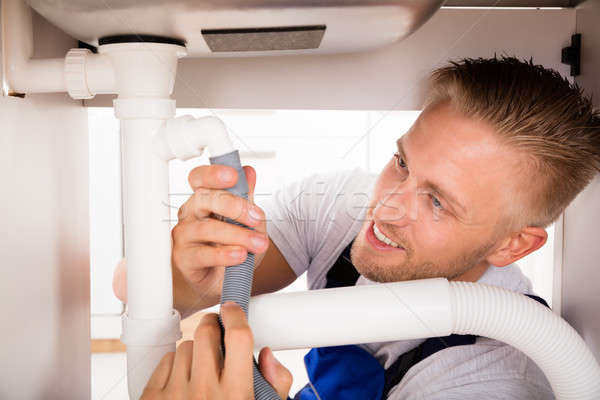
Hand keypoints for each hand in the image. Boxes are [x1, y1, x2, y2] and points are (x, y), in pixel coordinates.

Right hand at [112, 165, 268, 313]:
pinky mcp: (184, 259)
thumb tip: (248, 171)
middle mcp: (190, 214)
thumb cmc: (232, 247)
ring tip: (257, 244)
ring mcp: (184, 236)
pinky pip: (202, 254)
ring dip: (237, 235)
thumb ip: (247, 197)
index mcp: (203, 199)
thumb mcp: (247, 221)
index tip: (233, 176)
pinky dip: (223, 255)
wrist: (224, 283)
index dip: (213, 174)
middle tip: (256, 217)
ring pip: (206, 229)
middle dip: (233, 205)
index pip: (200, 178)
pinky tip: (239, 256)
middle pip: (203, 199)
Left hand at [141, 302, 291, 399]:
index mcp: (235, 396)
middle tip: (218, 334)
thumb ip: (275, 386)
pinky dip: (174, 366)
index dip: (237, 316)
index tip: (234, 310)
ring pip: (186, 346)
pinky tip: (183, 383)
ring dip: (196, 351)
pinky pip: (164, 361)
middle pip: (208, 333)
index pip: (238, 337)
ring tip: (201, 372)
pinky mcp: (150, 398)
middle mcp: (204, 393)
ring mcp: (174, 395)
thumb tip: (267, 356)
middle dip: (214, 328)